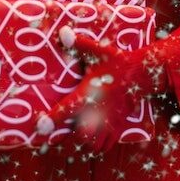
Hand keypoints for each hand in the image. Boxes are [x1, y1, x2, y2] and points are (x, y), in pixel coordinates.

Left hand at [35, 31, 168, 153]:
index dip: (50, 122)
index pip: (64, 111)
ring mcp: (108, 124)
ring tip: (70, 140)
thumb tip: (62, 32)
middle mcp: (97, 113)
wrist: (141, 74)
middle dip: (64, 140)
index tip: (38, 126)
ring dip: (79, 146)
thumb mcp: (97, 50)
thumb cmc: (116, 62)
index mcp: (88, 95)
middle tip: (52, 137)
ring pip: (90, 146)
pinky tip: (88, 140)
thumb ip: (78, 44)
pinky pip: (104, 147)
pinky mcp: (117, 129)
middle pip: (77, 138)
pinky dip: (95, 148)